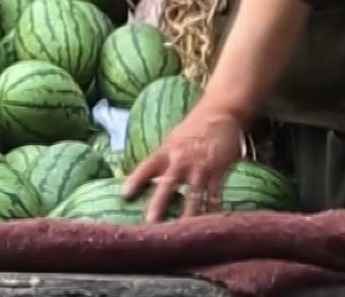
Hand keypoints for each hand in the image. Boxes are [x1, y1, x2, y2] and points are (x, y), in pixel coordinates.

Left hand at [122, 101, 245, 221]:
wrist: (220, 113)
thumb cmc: (193, 128)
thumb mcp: (173, 140)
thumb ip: (163, 160)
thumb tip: (151, 180)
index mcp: (166, 151)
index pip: (146, 167)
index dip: (134, 180)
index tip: (124, 195)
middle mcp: (181, 159)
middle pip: (168, 184)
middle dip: (159, 203)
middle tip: (150, 222)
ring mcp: (200, 166)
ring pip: (192, 195)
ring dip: (187, 214)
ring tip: (182, 230)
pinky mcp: (218, 171)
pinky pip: (214, 194)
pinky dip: (212, 209)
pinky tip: (210, 223)